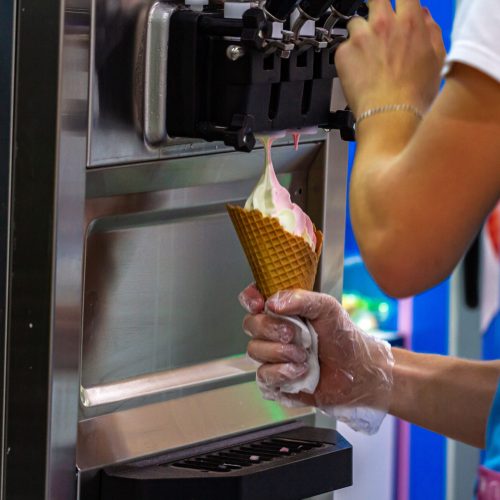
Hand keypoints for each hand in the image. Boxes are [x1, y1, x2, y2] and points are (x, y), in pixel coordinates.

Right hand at [240, 285, 393, 411]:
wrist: (359, 373)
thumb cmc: (345, 339)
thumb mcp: (329, 308)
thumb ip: (302, 299)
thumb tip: (273, 303)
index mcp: (283, 310)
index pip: (253, 299)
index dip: (250, 299)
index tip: (259, 304)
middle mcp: (274, 332)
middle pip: (251, 324)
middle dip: (271, 329)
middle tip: (294, 334)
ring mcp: (272, 357)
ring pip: (254, 351)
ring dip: (281, 354)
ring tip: (304, 357)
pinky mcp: (275, 381)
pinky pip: (262, 378)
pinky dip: (282, 375)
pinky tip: (300, 373)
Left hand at [335, 0, 445, 117]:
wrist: (390, 115)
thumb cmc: (413, 94)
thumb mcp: (437, 59)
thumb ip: (430, 30)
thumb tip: (424, 17)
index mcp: (409, 22)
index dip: (401, 2)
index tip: (398, 7)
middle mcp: (383, 24)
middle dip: (378, 8)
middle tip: (379, 26)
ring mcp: (360, 38)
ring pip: (356, 23)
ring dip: (361, 35)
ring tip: (367, 56)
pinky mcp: (343, 53)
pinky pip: (344, 46)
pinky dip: (349, 56)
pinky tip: (358, 71)